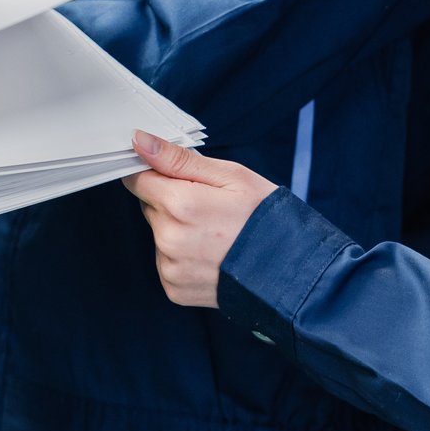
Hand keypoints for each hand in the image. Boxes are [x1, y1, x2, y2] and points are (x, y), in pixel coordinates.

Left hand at [123, 131, 277, 309]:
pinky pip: (166, 262)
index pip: (137, 179)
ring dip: (177, 230)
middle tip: (209, 207)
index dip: (154, 173)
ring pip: (158, 234)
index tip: (174, 176)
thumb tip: (139, 141)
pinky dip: (182, 257)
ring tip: (215, 234)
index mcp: (180, 204)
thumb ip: (178, 159)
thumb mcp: (230, 176)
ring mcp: (171, 267)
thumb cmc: (265, 218)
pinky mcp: (174, 289)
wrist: (292, 271)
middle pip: (149, 206)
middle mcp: (169, 238)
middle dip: (171, 201)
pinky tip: (211, 255)